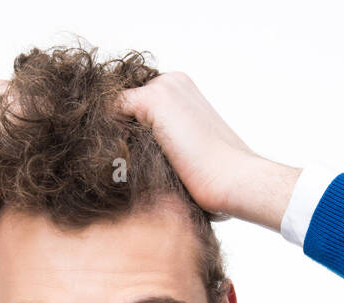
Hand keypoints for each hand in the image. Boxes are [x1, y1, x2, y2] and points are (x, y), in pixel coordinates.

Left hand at [114, 72, 300, 231]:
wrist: (235, 179)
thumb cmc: (216, 177)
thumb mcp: (185, 151)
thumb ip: (160, 142)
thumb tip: (128, 154)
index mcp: (181, 90)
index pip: (134, 103)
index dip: (124, 130)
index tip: (123, 159)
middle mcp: (171, 82)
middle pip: (122, 105)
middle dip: (117, 131)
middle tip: (121, 164)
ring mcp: (163, 87)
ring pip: (115, 108)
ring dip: (113, 135)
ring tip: (122, 166)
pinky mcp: (154, 100)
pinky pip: (110, 110)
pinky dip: (109, 134)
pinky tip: (121, 160)